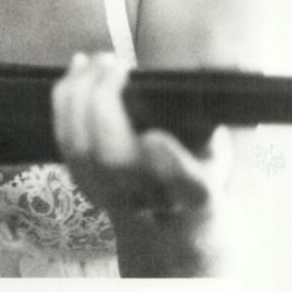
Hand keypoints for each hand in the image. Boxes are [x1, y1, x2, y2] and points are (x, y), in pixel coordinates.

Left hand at [52, 53, 232, 275]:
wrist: (170, 232)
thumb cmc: (199, 180)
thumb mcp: (220, 154)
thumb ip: (218, 117)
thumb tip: (227, 69)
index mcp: (196, 196)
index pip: (188, 186)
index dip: (170, 165)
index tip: (155, 137)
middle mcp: (150, 200)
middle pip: (114, 160)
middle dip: (104, 103)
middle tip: (116, 63)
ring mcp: (112, 196)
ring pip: (80, 148)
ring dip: (79, 94)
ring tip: (95, 59)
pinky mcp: (85, 184)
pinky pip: (65, 140)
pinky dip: (64, 100)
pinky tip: (76, 68)